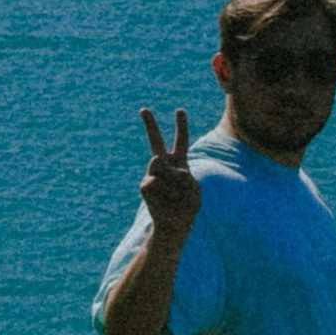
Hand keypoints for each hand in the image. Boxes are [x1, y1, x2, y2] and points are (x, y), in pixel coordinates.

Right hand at [137, 106, 200, 240]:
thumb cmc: (186, 207)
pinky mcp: (145, 184)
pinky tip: (165, 200)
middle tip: (143, 108)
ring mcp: (152, 174)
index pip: (181, 141)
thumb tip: (155, 161)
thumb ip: (177, 171)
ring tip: (174, 196)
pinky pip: (157, 179)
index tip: (179, 110)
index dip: (181, 126)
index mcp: (179, 163)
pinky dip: (166, 189)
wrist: (173, 226)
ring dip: (173, 181)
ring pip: (162, 166)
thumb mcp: (192, 188)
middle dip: (150, 125)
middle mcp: (164, 166)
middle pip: (155, 141)